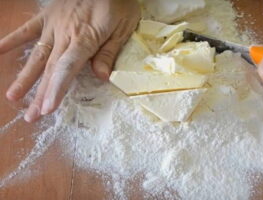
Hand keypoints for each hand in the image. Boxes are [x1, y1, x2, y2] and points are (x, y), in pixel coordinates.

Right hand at [0, 0, 139, 122]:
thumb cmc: (118, 2)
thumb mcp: (124, 27)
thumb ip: (110, 51)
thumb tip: (102, 77)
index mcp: (85, 38)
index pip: (67, 68)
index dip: (56, 89)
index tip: (47, 109)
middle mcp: (65, 34)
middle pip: (50, 69)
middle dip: (41, 94)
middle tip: (31, 116)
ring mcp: (53, 24)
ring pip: (37, 55)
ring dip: (25, 77)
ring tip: (12, 96)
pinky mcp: (48, 16)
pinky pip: (27, 29)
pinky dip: (12, 40)